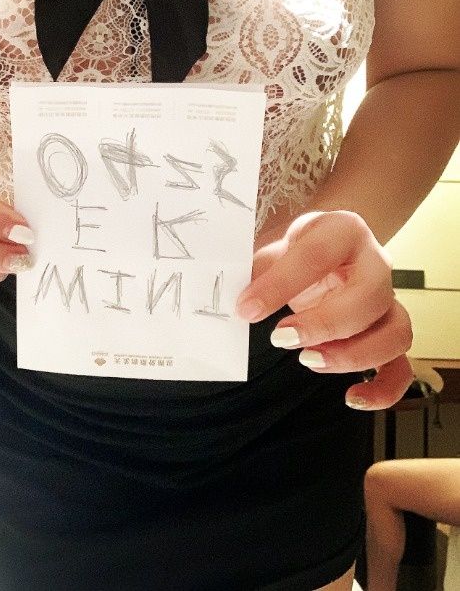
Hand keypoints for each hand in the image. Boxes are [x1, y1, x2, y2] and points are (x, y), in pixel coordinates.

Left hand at [236, 210, 414, 409]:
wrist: (332, 245)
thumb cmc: (299, 248)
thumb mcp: (275, 246)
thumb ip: (254, 270)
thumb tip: (225, 300)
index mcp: (342, 231)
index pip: (316, 257)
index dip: (280, 286)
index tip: (247, 309)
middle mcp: (376, 263)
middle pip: (369, 297)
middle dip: (323, 324)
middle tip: (281, 337)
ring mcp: (389, 299)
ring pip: (395, 332)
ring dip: (354, 354)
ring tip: (309, 361)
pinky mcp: (390, 332)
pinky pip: (402, 365)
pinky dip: (384, 387)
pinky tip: (352, 397)